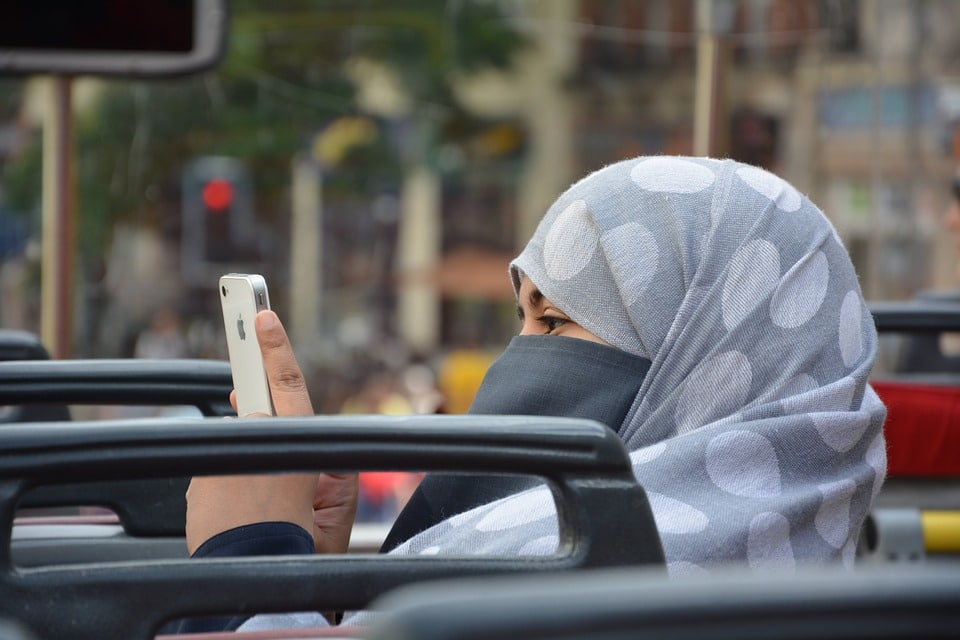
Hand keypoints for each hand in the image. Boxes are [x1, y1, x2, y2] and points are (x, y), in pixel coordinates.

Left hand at [185, 310, 357, 554]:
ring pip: (236, 448)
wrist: (256, 577)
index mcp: (297, 445)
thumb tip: (289, 430)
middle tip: (247, 356)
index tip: (261, 315)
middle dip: (253, 398)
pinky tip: (239, 515)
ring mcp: (222, 463)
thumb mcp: (336, 498)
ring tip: (258, 508)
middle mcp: (256, 446)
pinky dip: (225, 488)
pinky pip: (215, 473)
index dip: (275, 347)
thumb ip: (322, 456)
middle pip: (254, 409)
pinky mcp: (197, 482)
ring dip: (245, 468)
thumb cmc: (304, 544)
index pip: (286, 383)